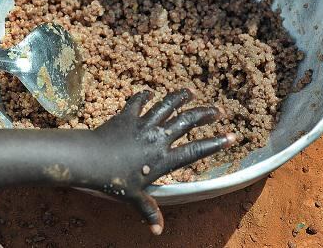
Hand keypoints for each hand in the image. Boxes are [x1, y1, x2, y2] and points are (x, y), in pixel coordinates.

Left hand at [91, 89, 235, 233]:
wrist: (91, 159)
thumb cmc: (113, 181)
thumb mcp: (133, 198)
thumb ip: (148, 211)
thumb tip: (158, 231)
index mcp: (163, 159)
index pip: (195, 151)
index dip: (215, 144)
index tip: (231, 137)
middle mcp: (158, 138)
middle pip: (187, 121)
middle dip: (205, 114)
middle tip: (218, 111)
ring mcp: (144, 124)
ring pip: (168, 105)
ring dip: (181, 97)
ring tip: (192, 92)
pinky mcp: (128, 116)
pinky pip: (139, 102)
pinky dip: (145, 96)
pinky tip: (150, 92)